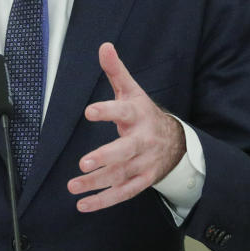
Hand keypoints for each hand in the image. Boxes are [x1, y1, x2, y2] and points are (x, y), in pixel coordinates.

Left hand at [67, 42, 185, 212]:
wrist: (176, 143)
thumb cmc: (144, 113)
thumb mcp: (132, 90)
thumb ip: (116, 71)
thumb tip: (104, 45)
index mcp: (138, 115)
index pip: (123, 112)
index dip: (108, 111)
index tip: (90, 111)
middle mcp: (142, 141)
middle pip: (125, 151)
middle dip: (105, 157)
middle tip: (83, 162)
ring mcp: (143, 164)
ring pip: (120, 175)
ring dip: (97, 183)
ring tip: (73, 187)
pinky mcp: (141, 181)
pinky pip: (123, 193)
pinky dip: (103, 201)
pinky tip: (83, 204)